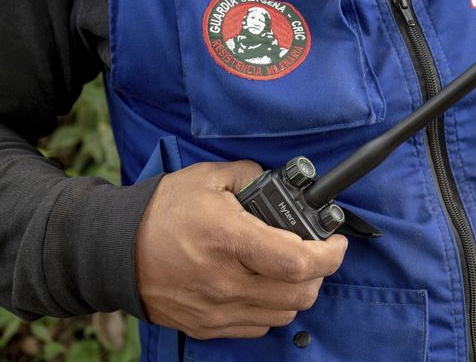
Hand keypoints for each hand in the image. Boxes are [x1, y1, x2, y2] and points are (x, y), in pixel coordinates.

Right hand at [135, 160, 347, 339]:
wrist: (113, 250)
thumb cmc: (161, 212)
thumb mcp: (208, 177)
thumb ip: (252, 176)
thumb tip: (279, 184)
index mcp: (230, 241)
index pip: (299, 261)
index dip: (330, 254)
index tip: (336, 243)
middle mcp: (227, 282)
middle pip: (301, 294)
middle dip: (319, 272)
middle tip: (314, 252)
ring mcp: (217, 309)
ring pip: (285, 314)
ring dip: (297, 291)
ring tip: (288, 268)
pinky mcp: (207, 325)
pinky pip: (258, 326)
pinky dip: (271, 309)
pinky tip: (263, 286)